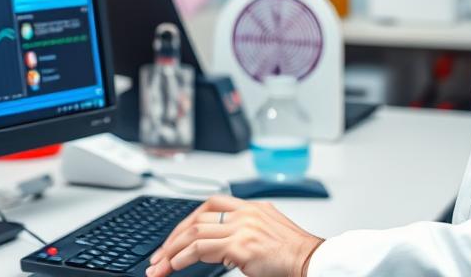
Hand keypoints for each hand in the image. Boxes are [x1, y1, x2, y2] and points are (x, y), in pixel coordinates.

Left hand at [145, 195, 323, 276]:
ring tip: (160, 266)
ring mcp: (242, 227)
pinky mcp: (240, 245)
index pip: (210, 205)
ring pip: (194, 232)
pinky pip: (201, 249)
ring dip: (172, 250)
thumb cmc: (293, 254)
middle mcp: (245, 212)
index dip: (187, 221)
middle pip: (197, 217)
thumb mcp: (267, 232)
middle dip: (173, 238)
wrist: (312, 261)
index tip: (175, 238)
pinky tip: (175, 267)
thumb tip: (220, 245)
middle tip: (159, 255)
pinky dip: (182, 258)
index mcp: (251, 206)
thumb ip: (244, 231)